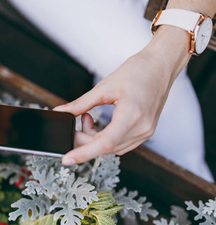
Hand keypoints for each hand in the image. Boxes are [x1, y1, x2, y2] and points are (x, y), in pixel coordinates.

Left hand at [54, 43, 184, 164]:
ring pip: (111, 148)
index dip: (83, 153)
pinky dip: (105, 138)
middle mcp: (141, 128)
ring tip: (88, 117)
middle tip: (75, 122)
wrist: (161, 66)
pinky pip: (120, 144)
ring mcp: (145, 132)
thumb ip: (81, 104)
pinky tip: (99, 124)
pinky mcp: (145, 131)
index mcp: (132, 115)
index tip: (67, 159)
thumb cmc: (138, 71)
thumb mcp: (104, 87)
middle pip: (105, 147)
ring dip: (94, 138)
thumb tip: (63, 112)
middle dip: (84, 139)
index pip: (104, 143)